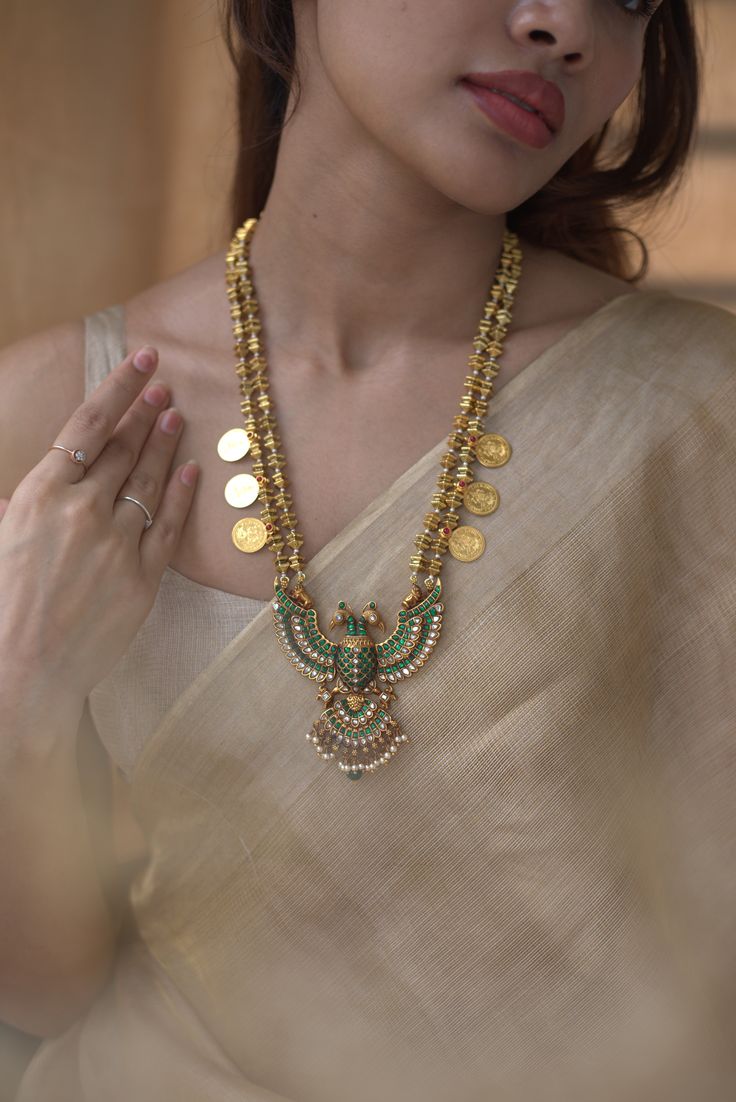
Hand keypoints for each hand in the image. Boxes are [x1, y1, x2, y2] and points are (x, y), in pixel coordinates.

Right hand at [0, 345, 198, 700]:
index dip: (119, 387)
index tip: (143, 361)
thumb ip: (14, 509)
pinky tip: (190, 468)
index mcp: (39, 495)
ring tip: (177, 415)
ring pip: (149, 479)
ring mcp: (117, 543)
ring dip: (165, 442)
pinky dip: (180, 493)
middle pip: (122, 447)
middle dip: (144, 412)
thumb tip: (17, 496)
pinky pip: (169, 526)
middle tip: (163, 386)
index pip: (87, 425)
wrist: (24, 670)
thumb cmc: (1, 605)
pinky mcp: (143, 577)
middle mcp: (83, 510)